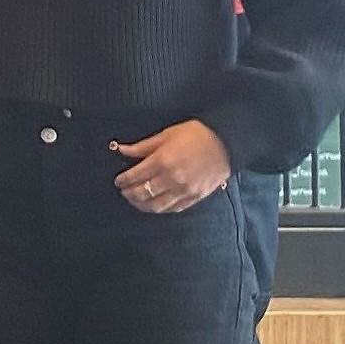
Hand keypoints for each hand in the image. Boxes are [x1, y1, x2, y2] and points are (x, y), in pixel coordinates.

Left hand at [113, 120, 231, 213]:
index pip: (135, 177)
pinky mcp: (195, 197)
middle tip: (124, 192)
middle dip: (129, 194)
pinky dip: (160, 208)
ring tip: (135, 201)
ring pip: (156, 205)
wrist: (226, 142)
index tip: (118, 181)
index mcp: (162, 161)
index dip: (123, 181)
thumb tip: (121, 150)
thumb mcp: (166, 135)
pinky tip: (154, 204)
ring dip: (142, 205)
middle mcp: (172, 178)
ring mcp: (184, 190)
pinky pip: (173, 208)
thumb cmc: (195, 134)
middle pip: (142, 193)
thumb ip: (142, 147)